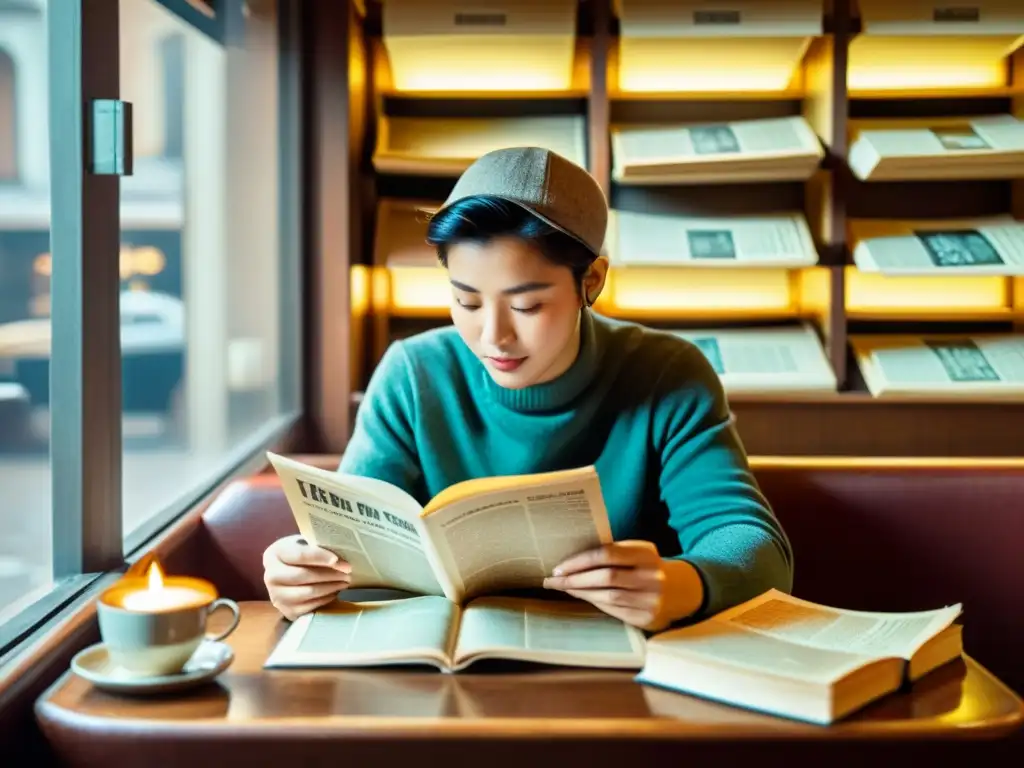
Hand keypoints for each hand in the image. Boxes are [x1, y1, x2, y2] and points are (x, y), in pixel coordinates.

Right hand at [263, 534, 351, 620]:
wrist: (287, 573)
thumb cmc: (300, 555)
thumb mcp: (305, 544)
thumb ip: (317, 546)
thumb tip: (342, 551)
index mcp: (275, 554)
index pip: (299, 555)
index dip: (320, 557)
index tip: (339, 560)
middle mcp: (270, 575)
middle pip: (303, 575)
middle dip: (329, 574)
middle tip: (348, 572)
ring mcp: (276, 595)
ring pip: (307, 593)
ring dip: (330, 587)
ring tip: (345, 581)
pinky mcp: (286, 611)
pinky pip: (309, 607)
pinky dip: (325, 599)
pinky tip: (335, 592)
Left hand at [543, 540, 703, 630]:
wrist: (680, 590)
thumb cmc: (647, 567)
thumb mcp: (637, 553)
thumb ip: (613, 553)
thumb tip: (572, 560)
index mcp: (646, 554)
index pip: (607, 555)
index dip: (580, 561)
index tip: (559, 567)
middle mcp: (651, 577)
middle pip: (605, 578)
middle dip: (575, 579)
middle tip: (553, 580)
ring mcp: (650, 600)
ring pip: (607, 597)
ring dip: (580, 593)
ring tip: (563, 588)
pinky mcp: (646, 618)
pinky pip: (613, 610)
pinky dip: (594, 603)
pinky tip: (581, 597)